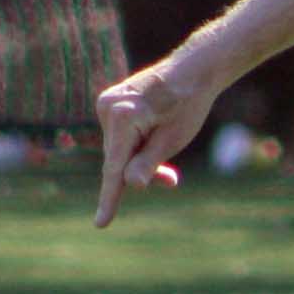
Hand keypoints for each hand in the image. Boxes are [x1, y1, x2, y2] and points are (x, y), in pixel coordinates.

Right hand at [92, 55, 221, 223]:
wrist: (192, 70)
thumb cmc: (188, 104)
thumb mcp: (173, 138)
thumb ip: (149, 163)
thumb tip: (131, 185)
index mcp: (124, 115)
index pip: (115, 166)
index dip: (110, 198)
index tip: (101, 224)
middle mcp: (107, 106)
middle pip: (117, 159)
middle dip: (140, 172)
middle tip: (171, 180)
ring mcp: (106, 104)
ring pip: (118, 150)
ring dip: (139, 160)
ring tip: (168, 153)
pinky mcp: (109, 105)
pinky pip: (119, 138)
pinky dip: (136, 147)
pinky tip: (156, 136)